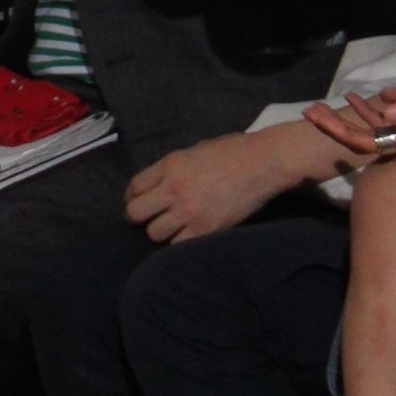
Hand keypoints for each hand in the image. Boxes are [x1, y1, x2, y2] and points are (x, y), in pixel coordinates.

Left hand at [126, 130, 306, 241]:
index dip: (132, 197)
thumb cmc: (233, 151)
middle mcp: (174, 188)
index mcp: (170, 165)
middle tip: (149, 218)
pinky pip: (179, 245)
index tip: (137, 201)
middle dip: (138, 217)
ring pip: (154, 233)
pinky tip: (187, 235)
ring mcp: (189, 211)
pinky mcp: (207, 229)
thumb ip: (175, 167)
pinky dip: (180, 242)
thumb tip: (161, 182)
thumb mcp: (195, 150)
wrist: (263, 163)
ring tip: (172, 227)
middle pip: (136, 213)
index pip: (135, 187)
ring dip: (161, 232)